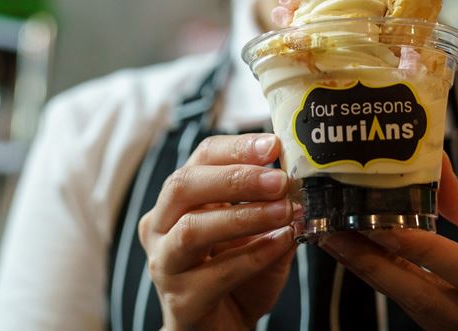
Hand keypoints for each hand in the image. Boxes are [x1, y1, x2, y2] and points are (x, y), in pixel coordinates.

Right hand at [137, 133, 296, 330]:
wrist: (226, 328)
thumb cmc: (239, 274)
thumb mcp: (260, 230)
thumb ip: (273, 203)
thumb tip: (296, 174)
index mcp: (179, 200)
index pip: (200, 158)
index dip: (236, 148)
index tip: (272, 145)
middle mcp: (161, 227)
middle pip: (185, 186)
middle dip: (235, 178)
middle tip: (278, 180)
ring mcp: (165, 264)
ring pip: (192, 229)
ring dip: (244, 216)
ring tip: (284, 211)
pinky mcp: (180, 301)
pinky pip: (215, 273)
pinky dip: (252, 256)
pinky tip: (281, 244)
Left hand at [319, 154, 457, 330]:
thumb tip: (431, 160)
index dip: (420, 247)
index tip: (378, 220)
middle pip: (425, 297)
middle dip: (373, 263)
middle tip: (332, 230)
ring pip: (410, 305)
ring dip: (368, 271)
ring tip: (332, 236)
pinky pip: (410, 307)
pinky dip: (381, 278)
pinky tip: (356, 252)